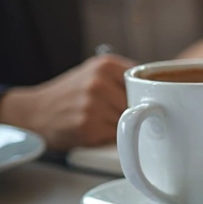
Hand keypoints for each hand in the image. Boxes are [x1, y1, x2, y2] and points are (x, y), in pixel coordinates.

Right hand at [0, 55, 134, 150]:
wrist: (35, 112)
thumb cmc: (71, 95)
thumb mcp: (96, 73)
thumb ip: (127, 78)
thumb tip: (167, 92)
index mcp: (106, 65)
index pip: (146, 86)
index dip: (146, 98)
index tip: (145, 103)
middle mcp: (99, 82)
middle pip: (140, 106)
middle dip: (133, 114)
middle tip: (112, 113)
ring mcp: (93, 105)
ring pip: (130, 122)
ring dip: (122, 128)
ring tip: (100, 120)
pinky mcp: (88, 127)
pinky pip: (117, 137)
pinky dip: (109, 138)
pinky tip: (93, 130)